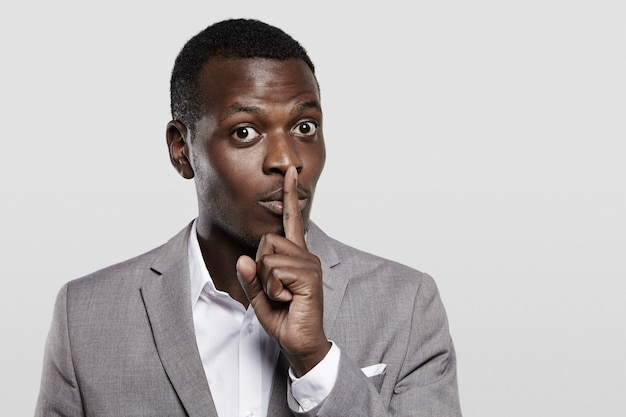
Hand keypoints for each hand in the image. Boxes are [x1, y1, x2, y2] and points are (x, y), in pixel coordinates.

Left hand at [236, 166, 329, 375]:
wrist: (300, 343)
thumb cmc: (284, 319)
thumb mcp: (258, 296)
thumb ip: (250, 276)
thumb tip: (243, 258)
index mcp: (295, 256)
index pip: (291, 221)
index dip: (289, 197)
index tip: (290, 173)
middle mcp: (305, 255)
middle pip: (265, 241)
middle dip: (260, 268)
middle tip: (276, 290)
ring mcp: (309, 264)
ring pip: (267, 258)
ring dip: (266, 283)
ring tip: (283, 297)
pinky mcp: (309, 276)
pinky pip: (275, 271)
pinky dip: (273, 289)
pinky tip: (288, 300)